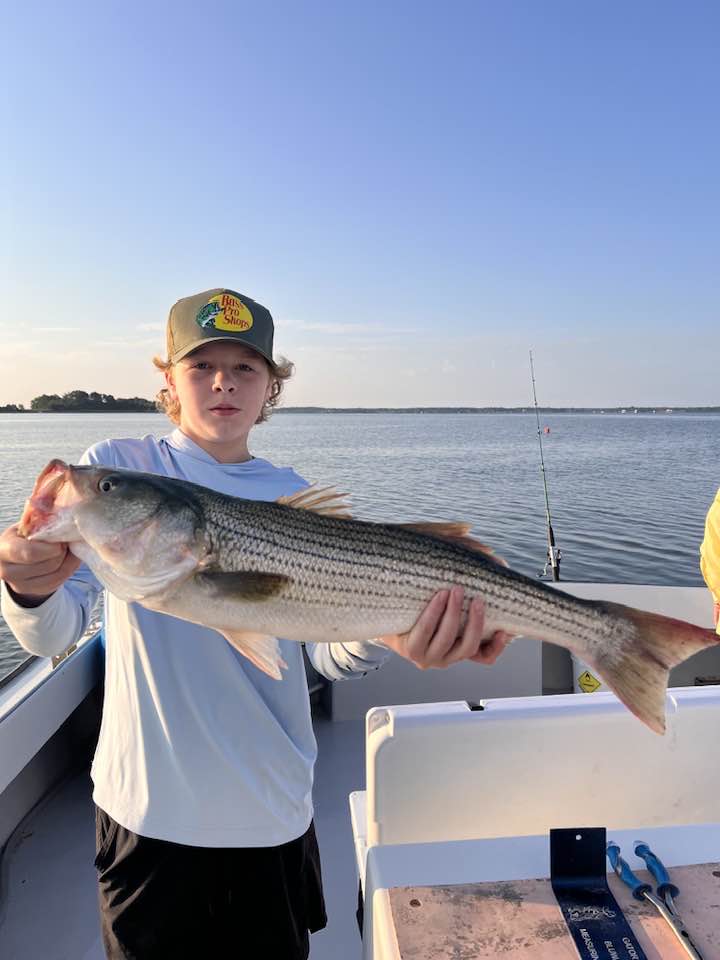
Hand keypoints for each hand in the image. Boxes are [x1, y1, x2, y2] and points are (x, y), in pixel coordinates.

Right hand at [0, 524, 80, 604]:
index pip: (29, 552)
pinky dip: (68, 569)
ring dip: (68, 560)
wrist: (21, 555)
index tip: (59, 540)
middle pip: (47, 565)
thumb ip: (41, 518)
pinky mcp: (32, 591)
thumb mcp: (29, 524)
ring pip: (56, 574)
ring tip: (66, 549)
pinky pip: (58, 582)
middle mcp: (5, 570)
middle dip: (62, 552)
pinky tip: (67, 559)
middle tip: (64, 543)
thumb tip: (60, 508)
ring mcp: (18, 584)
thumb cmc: (27, 535)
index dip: (51, 547)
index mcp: (3, 548)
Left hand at [380, 587, 514, 669]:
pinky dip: (433, 612)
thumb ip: (474, 584)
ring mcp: (428, 657)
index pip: (485, 657)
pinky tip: (439, 596)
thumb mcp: (452, 597)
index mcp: (459, 650)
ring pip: (447, 638)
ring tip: (455, 590)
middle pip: (468, 646)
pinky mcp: (411, 650)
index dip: (497, 647)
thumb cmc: (426, 601)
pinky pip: (425, 631)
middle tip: (477, 598)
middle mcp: (446, 658)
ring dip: (453, 613)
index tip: (505, 630)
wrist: (390, 612)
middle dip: (475, 621)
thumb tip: (500, 565)